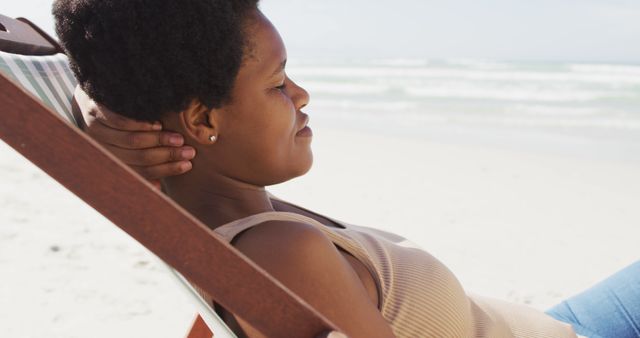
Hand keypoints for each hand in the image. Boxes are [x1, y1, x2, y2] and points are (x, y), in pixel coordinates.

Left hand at [74, 86, 194, 187]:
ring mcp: (96, 130)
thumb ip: (140, 165)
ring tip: (179, 139)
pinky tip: (157, 124)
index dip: (166, 170)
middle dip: (168, 156)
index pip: (141, 172)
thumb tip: (157, 188)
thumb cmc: (115, 128)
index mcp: (109, 162)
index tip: (187, 165)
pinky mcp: (95, 111)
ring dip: (159, 141)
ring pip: (132, 141)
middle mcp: (100, 149)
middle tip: (189, 152)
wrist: (92, 99)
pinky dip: (141, 125)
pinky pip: (120, 122)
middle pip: (139, 157)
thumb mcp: (124, 148)